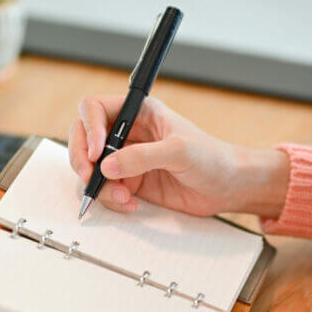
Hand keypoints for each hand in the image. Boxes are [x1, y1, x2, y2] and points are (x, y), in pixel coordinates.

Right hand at [67, 95, 288, 216]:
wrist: (229, 187)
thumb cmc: (214, 158)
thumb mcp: (179, 151)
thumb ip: (142, 157)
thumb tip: (107, 164)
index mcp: (140, 112)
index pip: (95, 109)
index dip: (89, 128)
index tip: (96, 152)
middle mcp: (128, 133)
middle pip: (83, 138)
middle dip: (82, 159)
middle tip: (91, 177)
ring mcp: (127, 159)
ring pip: (91, 168)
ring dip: (99, 185)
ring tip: (123, 196)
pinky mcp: (130, 182)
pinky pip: (105, 190)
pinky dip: (111, 199)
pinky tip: (130, 203)